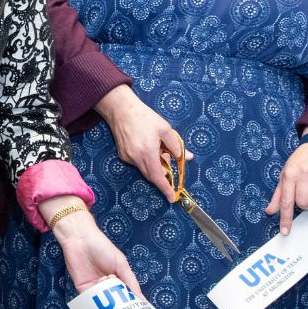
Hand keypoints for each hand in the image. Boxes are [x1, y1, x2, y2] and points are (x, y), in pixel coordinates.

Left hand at [44, 197, 141, 297]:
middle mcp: (107, 284)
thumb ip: (130, 280)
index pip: (128, 294)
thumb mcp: (120, 263)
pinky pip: (89, 300)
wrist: (79, 239)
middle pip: (116, 301)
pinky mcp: (82, 288)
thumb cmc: (102, 247)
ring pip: (103, 302)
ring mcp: (94, 287)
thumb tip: (141, 299)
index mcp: (118, 277)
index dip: (133, 304)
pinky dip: (95, 306)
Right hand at [95, 84, 184, 200]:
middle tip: (171, 170)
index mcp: (148, 153)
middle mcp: (136, 158)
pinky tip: (147, 147)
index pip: (158, 177)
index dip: (166, 189)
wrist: (120, 110)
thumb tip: (187, 158)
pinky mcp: (123, 155)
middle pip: (151, 176)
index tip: (172, 198)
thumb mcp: (165, 129)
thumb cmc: (144, 117)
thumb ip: (176, 146)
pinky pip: (137, 163)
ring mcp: (128, 157)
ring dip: (154, 167)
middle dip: (162, 178)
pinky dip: (145, 161)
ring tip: (158, 150)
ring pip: (144, 170)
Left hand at [265, 141, 307, 233]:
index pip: (286, 202)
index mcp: (289, 176)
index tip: (285, 232)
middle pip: (304, 203)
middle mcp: (303, 175)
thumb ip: (279, 195)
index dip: (285, 218)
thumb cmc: (300, 161)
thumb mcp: (285, 175)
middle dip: (306, 204)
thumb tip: (270, 211)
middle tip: (307, 194)